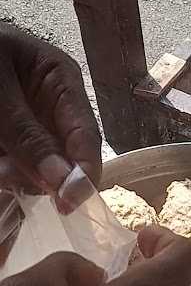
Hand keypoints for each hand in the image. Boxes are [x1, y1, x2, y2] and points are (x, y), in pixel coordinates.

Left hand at [0, 23, 100, 191]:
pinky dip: (3, 170)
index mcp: (61, 82)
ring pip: (36, 172)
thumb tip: (61, 179)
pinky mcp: (10, 144)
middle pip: (64, 161)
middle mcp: (53, 110)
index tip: (68, 203)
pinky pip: (14, 169)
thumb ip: (27, 133)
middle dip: (36, 174)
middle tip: (3, 173)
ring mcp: (31, 129)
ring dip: (13, 175)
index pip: (86, 136)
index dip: (85, 173)